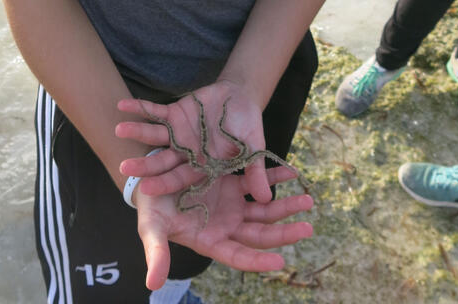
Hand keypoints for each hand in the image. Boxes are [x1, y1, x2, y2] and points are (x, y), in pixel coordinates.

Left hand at [116, 80, 274, 202]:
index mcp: (202, 165)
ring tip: (119, 130)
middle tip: (124, 168)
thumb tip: (267, 198)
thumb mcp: (254, 148)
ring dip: (137, 132)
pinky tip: (122, 105)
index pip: (181, 178)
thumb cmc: (248, 127)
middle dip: (144, 165)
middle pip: (162, 161)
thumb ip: (255, 171)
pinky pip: (154, 111)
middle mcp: (186, 153)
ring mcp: (177, 134)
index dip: (165, 183)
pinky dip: (139, 108)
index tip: (146, 189)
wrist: (240, 99)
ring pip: (154, 136)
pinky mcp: (174, 114)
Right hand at [134, 166, 313, 289]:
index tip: (280, 262)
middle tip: (308, 228)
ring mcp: (233, 206)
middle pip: (260, 234)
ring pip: (265, 209)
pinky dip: (275, 177)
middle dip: (284, 233)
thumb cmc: (150, 209)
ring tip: (307, 200)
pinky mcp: (234, 184)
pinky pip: (258, 181)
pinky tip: (292, 172)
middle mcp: (227, 227)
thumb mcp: (151, 229)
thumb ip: (156, 254)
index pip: (238, 256)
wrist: (151, 180)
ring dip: (286, 206)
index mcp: (211, 242)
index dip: (257, 261)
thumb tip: (153, 285)